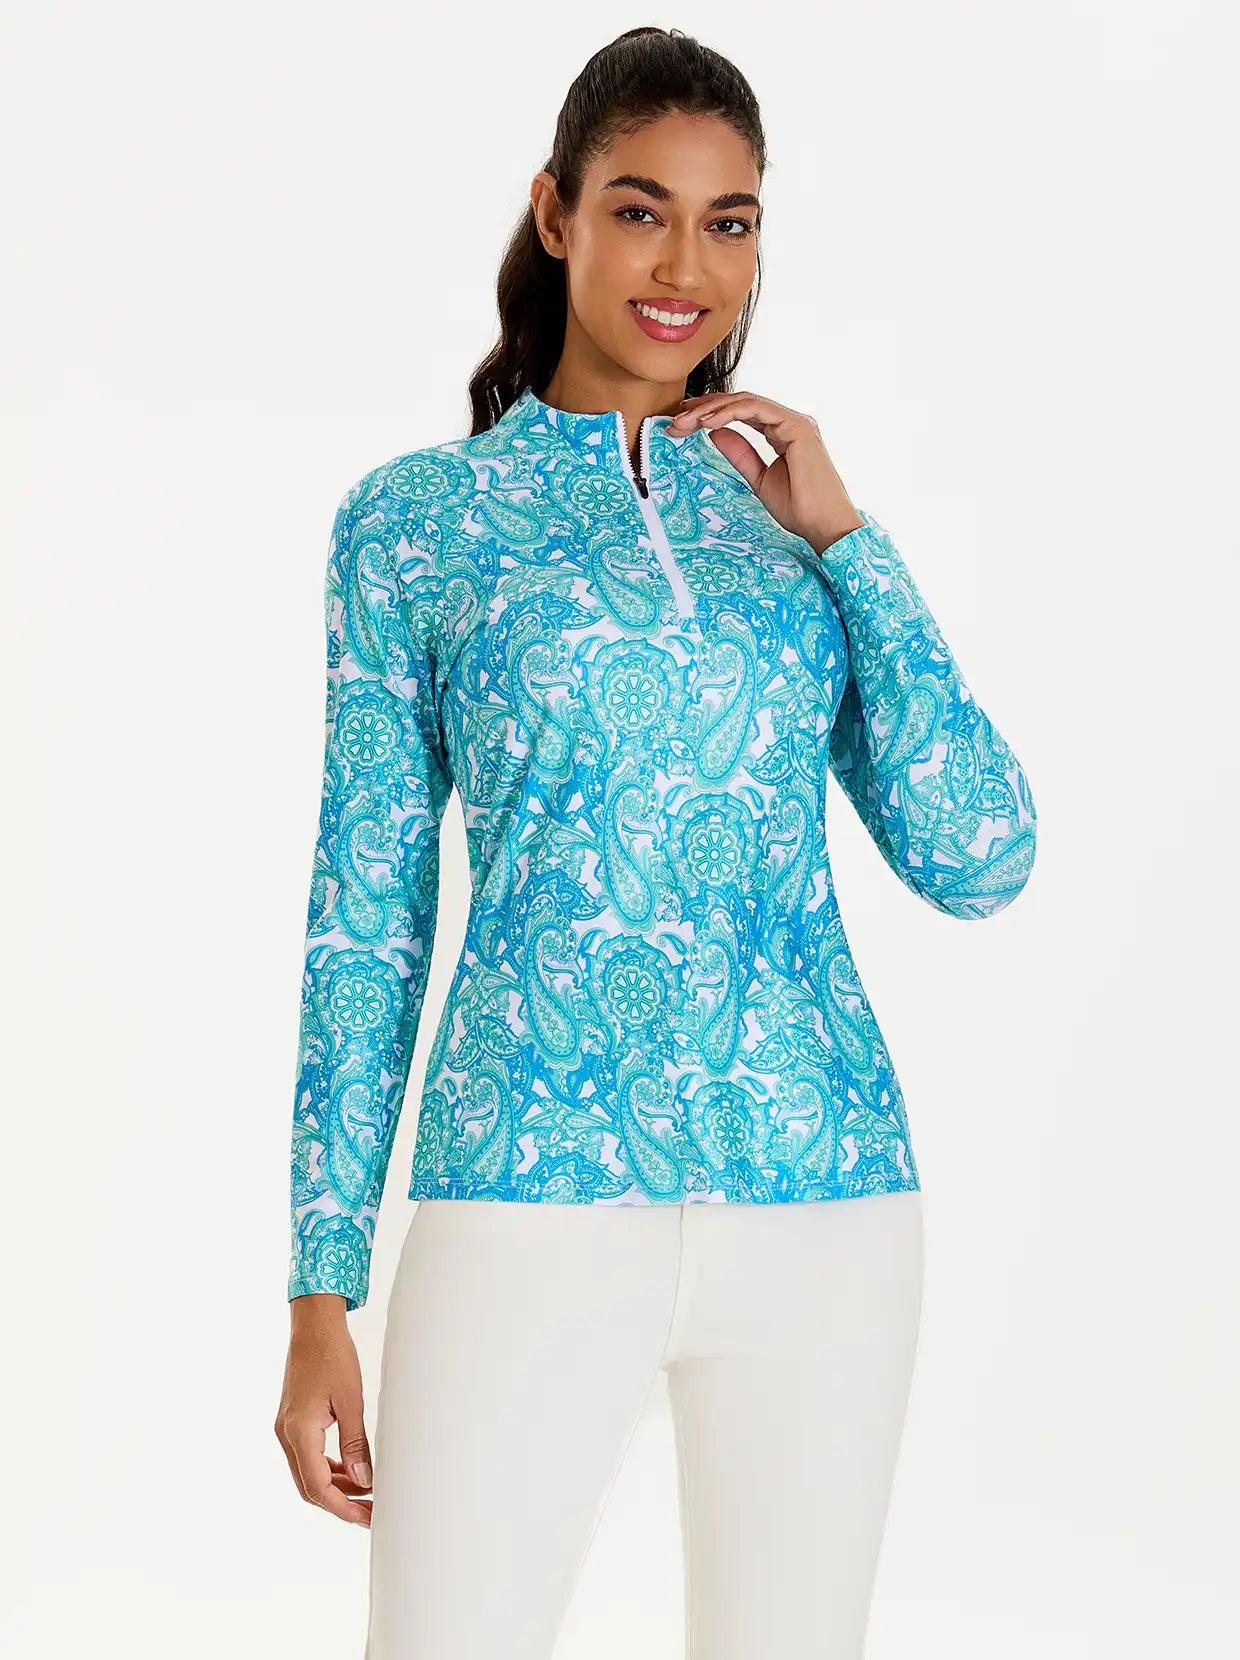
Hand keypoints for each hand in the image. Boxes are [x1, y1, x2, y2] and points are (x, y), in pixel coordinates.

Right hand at [274, 1296, 373, 1527]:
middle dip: (340, 1503)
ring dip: (335, 1486)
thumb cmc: (332, 1354)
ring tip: (367, 1493)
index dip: (342, 1507)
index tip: (366, 1517)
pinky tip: (351, 1469)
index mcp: (299, 1431)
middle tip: (371, 1512)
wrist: (313, 1325)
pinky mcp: (293, 1420)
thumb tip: (365, 1480)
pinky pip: (308, 1455)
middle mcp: (286, 1434)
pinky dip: (328, 1468)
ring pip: (308, 1472)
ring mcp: (286, 1428)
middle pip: (309, 1486)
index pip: (317, 1487)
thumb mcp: (350, 1400)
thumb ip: (355, 1443)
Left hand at [669, 390, 864, 553]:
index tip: (685, 421)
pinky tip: (708, 422)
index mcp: (783, 433)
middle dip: (706, 408)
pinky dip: (730, 412)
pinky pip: (756, 409)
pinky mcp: (796, 426)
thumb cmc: (799, 508)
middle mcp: (789, 422)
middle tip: (677, 419)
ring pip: (746, 402)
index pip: (742, 413)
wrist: (823, 524)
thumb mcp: (759, 479)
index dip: (712, 413)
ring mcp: (794, 421)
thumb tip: (715, 433)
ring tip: (687, 421)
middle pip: (741, 403)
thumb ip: (740, 454)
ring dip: (713, 408)